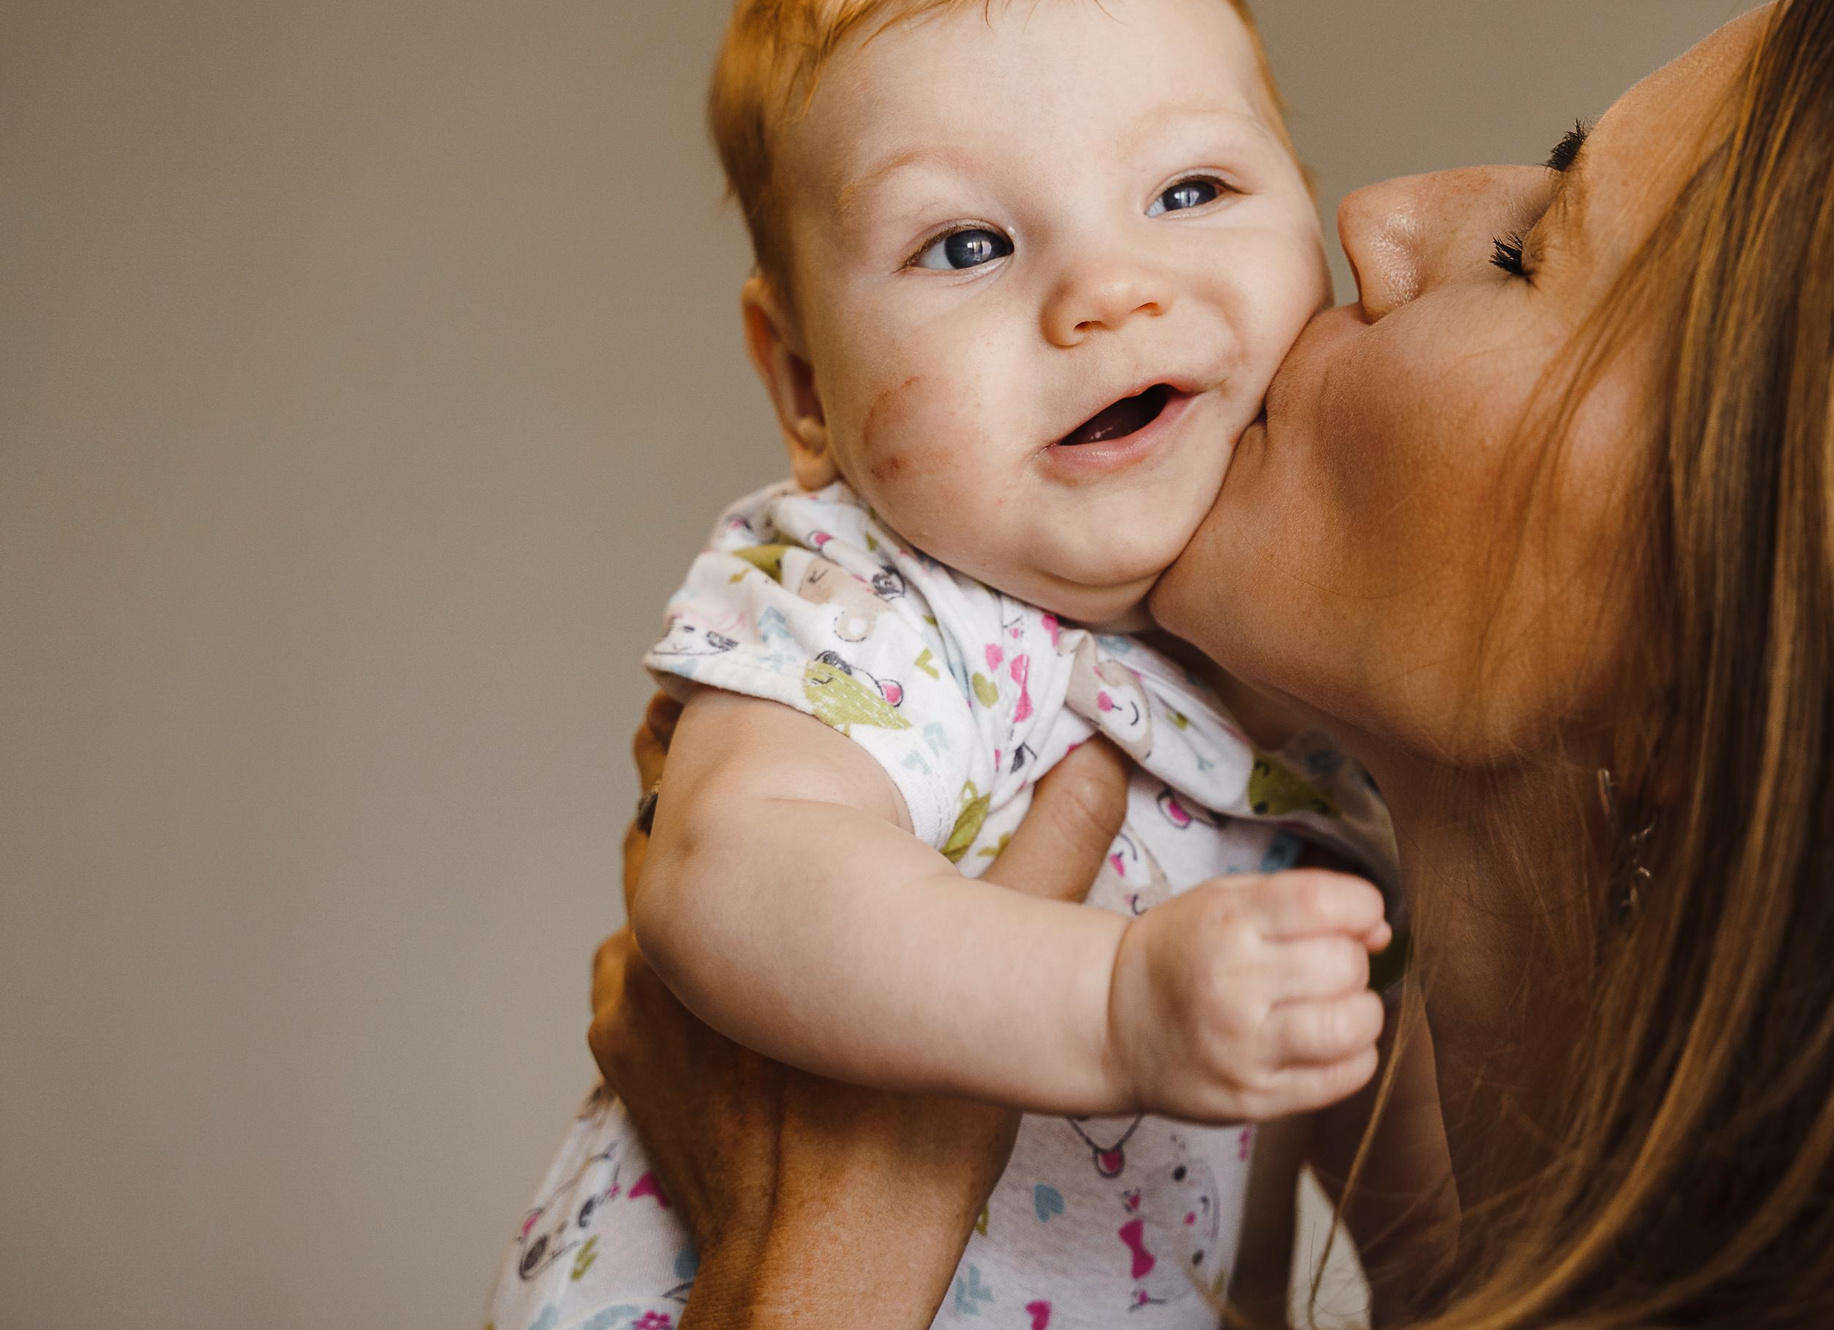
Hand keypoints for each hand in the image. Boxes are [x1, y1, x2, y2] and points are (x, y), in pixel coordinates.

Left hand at [589, 694, 1128, 1328]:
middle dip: (717, 772)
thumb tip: (1099, 755)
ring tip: (770, 860)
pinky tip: (735, 956)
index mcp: (753, 880)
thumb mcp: (997, 974)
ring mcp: (636, 985)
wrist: (821, 1265)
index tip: (782, 679)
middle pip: (670, 798)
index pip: (706, 742)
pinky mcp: (624, 1045)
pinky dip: (676, 946)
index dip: (739, 693)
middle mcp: (667, 917)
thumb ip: (1052, 854)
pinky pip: (637, 961)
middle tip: (787, 760)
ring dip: (697, 856)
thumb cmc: (904, 1132)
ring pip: (652, 877)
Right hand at [1105, 868, 1390, 1121]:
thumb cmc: (1181, 951)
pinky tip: (1331, 1042)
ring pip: (1352, 1026)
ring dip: (1361, 1012)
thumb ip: (1304, 901)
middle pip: (1346, 964)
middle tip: (1328, 965)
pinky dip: (1356, 1056)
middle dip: (1353, 959)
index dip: (1363, 906)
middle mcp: (1235, 986)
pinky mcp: (1252, 1100)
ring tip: (1336, 1006)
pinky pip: (1341, 1079)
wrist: (1114, 1024)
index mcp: (1228, 923)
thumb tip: (1382, 931)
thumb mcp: (1227, 900)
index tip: (1358, 915)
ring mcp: (1244, 1049)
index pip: (1326, 902)